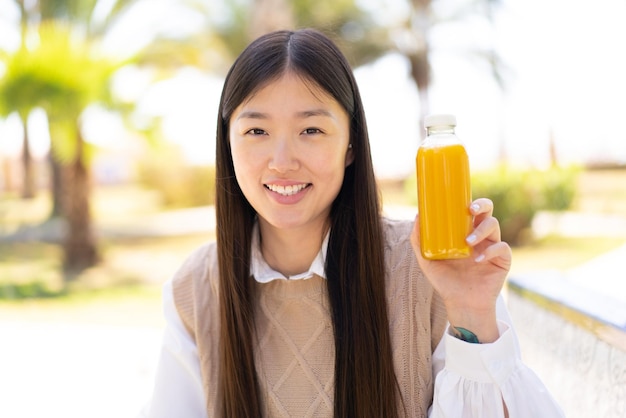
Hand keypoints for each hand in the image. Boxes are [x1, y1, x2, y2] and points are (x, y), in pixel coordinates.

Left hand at [410, 198, 511, 342]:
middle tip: (470, 210)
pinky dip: (491, 251)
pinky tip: (478, 260)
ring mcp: (492, 246)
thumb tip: (417, 216)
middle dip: (481, 205)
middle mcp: (480, 236)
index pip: (470, 210)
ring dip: (481, 230)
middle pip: (487, 211)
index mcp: (464, 232)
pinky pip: (502, 247)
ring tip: (468, 242)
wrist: (461, 304)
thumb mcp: (426, 261)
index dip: (468, 201)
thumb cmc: (445, 281)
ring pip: (494, 225)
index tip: (460, 200)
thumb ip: (419, 241)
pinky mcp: (502, 260)